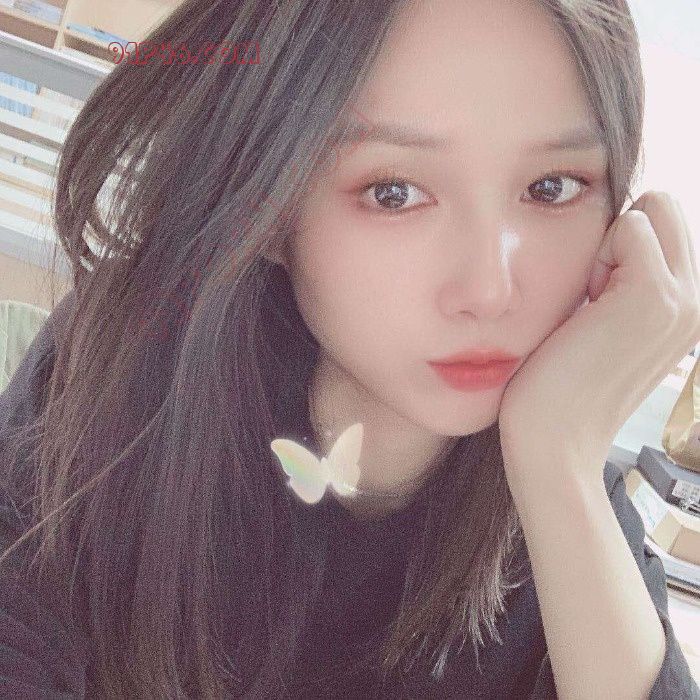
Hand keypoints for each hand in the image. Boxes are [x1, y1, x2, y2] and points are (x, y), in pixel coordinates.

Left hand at [498, 191, 699, 484]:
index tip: (600, 301)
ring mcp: (684, 299)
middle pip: (666, 207)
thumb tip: (621, 230)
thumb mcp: (606, 323)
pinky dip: (597, 258)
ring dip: (610, 248)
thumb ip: (623, 281)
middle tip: (595, 297)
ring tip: (593, 307)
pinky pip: (629, 225)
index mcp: (690, 307)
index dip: (623, 247)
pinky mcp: (654, 296)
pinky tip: (587, 310)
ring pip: (651, 209)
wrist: (554, 438)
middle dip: (623, 237)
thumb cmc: (563, 383)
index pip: (666, 224)